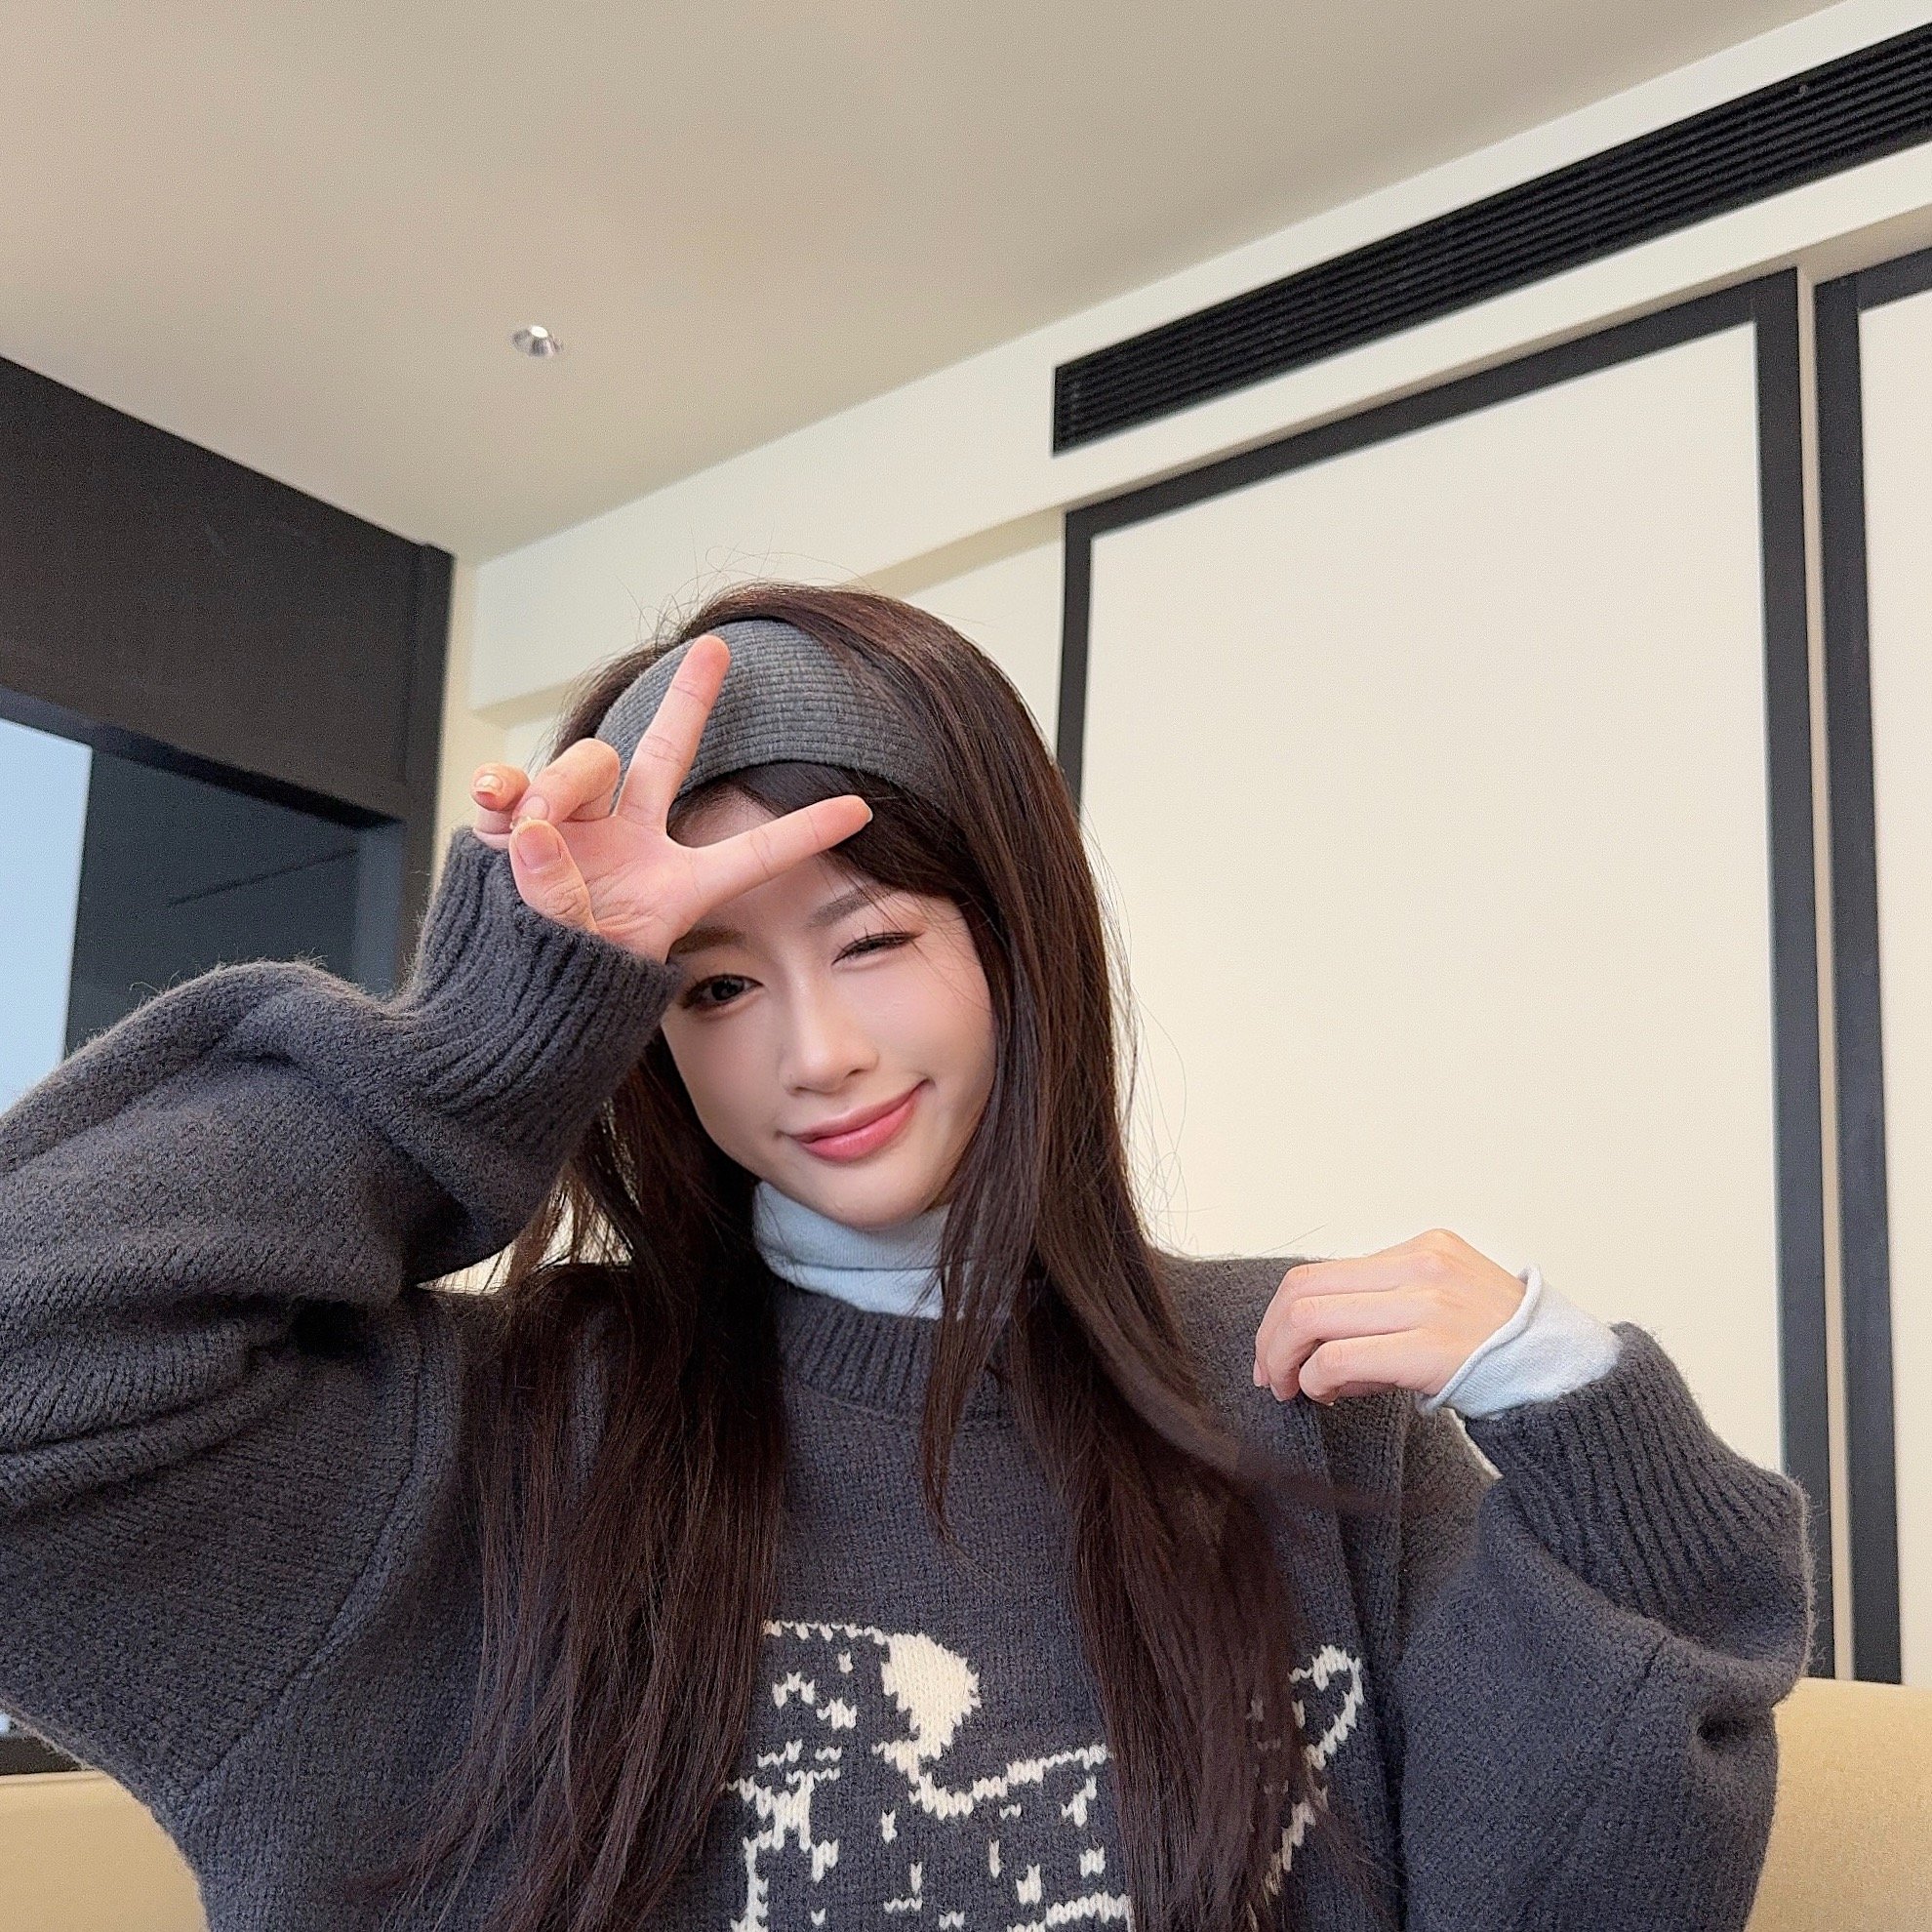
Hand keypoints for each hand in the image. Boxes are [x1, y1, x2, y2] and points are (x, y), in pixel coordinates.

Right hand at [466, 633, 872, 961]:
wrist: (500, 1008)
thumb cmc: (558, 999)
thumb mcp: (579, 963)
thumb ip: (559, 899)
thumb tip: (532, 830)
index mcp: (673, 888)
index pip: (752, 855)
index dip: (805, 832)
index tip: (863, 810)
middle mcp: (631, 845)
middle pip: (666, 756)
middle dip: (690, 699)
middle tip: (715, 648)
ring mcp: (576, 829)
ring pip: (586, 766)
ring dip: (558, 789)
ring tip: (530, 837)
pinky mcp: (518, 824)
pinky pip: (512, 784)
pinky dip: (500, 786)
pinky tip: (492, 800)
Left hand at [1251, 1228, 1525, 1405]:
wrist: (1568, 1377)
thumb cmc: (1505, 1351)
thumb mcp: (1445, 1307)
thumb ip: (1386, 1315)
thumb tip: (1318, 1356)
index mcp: (1423, 1249)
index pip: (1324, 1271)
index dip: (1283, 1314)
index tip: (1274, 1351)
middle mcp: (1421, 1266)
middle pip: (1305, 1288)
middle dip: (1272, 1337)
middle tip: (1268, 1375)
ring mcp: (1426, 1304)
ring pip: (1312, 1318)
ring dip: (1285, 1359)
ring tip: (1290, 1388)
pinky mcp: (1430, 1348)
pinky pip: (1341, 1357)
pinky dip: (1317, 1378)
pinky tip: (1326, 1396)